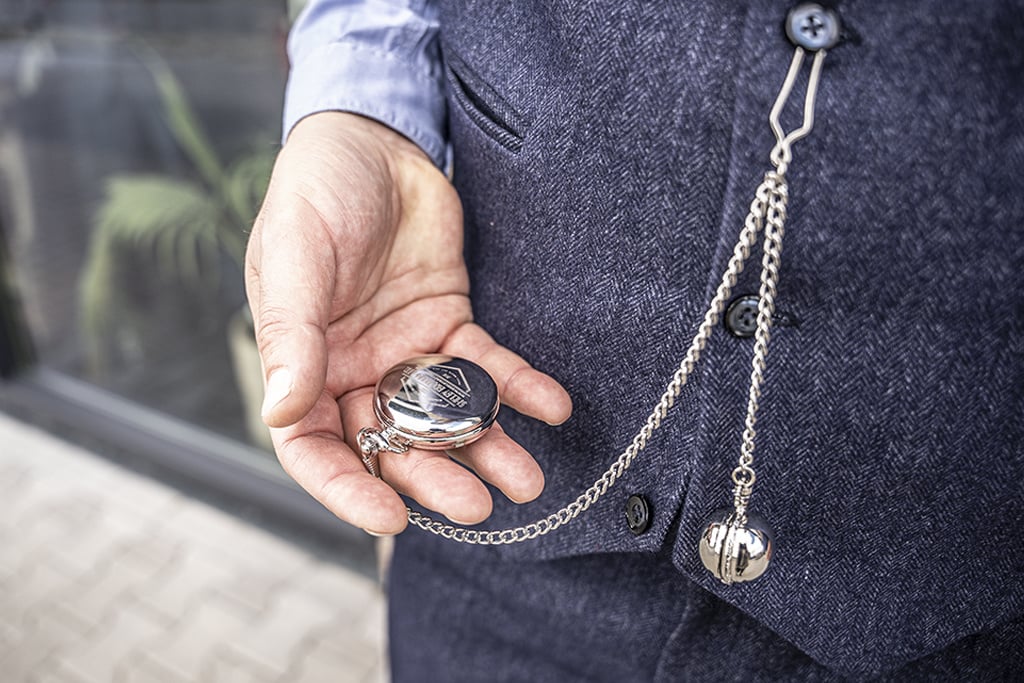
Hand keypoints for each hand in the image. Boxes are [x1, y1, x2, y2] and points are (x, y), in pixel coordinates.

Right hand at [246, 112, 571, 534]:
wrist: (376, 136)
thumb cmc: (317, 191)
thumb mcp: (295, 257)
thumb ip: (292, 334)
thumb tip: (284, 411)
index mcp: (303, 363)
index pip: (316, 446)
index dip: (347, 487)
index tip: (389, 519)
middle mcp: (354, 368)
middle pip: (391, 443)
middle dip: (434, 478)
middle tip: (477, 507)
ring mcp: (405, 351)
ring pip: (444, 416)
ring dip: (485, 447)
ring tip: (527, 479)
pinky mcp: (451, 324)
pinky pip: (486, 366)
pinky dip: (518, 388)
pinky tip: (551, 406)